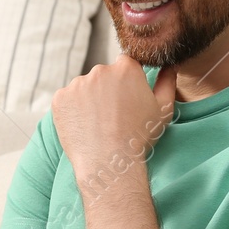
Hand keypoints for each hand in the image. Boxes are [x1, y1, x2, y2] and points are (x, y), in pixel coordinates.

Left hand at [51, 54, 176, 177]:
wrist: (108, 163)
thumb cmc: (139, 137)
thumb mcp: (163, 109)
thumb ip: (167, 81)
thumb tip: (168, 65)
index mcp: (126, 68)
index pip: (125, 66)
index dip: (127, 84)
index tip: (127, 101)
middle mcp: (100, 70)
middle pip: (103, 75)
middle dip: (107, 90)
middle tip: (113, 116)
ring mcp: (77, 84)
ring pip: (84, 87)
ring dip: (89, 100)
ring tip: (98, 124)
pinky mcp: (60, 98)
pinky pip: (67, 100)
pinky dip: (73, 111)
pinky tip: (84, 126)